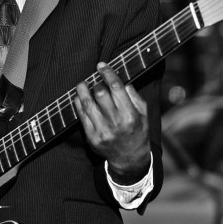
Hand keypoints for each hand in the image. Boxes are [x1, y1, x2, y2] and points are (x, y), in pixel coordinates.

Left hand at [74, 62, 149, 183]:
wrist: (129, 158)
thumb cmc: (137, 131)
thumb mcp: (143, 113)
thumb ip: (134, 96)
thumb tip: (121, 80)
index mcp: (130, 115)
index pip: (116, 87)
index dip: (107, 73)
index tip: (101, 65)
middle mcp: (116, 122)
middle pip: (100, 93)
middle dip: (96, 82)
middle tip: (96, 80)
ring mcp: (102, 130)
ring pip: (87, 103)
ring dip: (82, 90)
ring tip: (83, 84)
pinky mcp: (91, 137)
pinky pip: (81, 115)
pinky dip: (78, 103)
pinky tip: (80, 97)